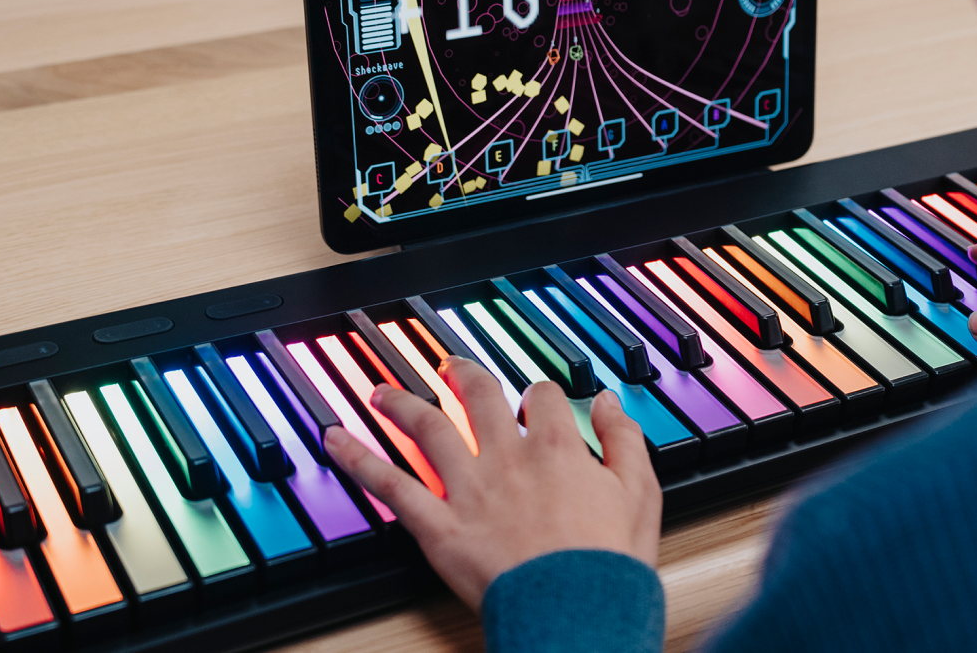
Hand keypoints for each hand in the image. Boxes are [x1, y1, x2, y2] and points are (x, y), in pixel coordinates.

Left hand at [322, 357, 662, 609]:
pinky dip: (358, 459)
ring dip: (402, 403)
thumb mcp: (639, 492)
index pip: (541, 398)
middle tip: (449, 366)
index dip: (536, 393)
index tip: (534, 398)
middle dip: (462, 376)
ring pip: (427, 428)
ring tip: (382, 391)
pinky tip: (336, 440)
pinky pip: (390, 485)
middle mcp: (507, 458)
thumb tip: (609, 403)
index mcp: (557, 448)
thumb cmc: (607, 563)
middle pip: (479, 397)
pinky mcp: (439, 526)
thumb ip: (624, 440)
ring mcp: (468, 489)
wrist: (576, 610)